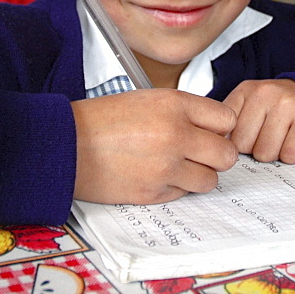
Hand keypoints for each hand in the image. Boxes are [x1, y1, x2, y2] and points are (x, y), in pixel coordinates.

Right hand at [72, 90, 238, 204]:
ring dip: (198, 175)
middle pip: (226, 154)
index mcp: (174, 104)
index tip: (209, 131)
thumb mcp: (148, 99)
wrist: (67, 144)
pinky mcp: (154, 192)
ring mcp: (167, 166)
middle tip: (199, 153)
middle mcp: (176, 134)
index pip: (227, 119)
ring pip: (210, 179)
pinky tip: (156, 175)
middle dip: (216, 155)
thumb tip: (215, 131)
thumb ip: (184, 112)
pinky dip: (176, 187)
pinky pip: (184, 194)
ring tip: (176, 166)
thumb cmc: (104, 120)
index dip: (219, 127)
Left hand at [224, 79, 294, 163]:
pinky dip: (292, 155)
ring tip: (281, 137)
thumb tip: (216, 148)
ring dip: (274, 153)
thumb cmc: (276, 107)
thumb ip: (229, 123)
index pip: (224, 132)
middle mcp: (265, 93)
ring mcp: (288, 104)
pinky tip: (294, 140)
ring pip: (266, 153)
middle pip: (243, 146)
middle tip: (268, 136)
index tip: (246, 135)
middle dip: (254, 149)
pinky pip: (290, 156)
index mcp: (245, 90)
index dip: (235, 141)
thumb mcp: (248, 105)